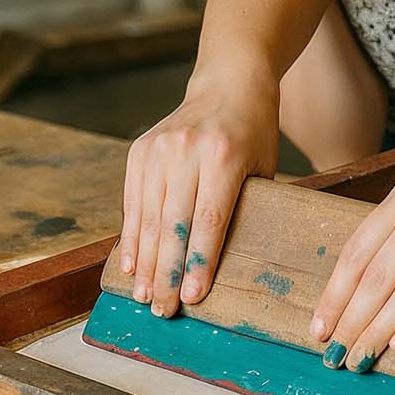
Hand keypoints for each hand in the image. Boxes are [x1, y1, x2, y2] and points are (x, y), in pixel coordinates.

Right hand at [121, 75, 279, 317]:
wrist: (228, 84)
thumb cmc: (254, 133)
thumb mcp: (263, 167)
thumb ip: (243, 208)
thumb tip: (222, 266)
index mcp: (224, 155)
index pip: (209, 218)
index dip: (199, 261)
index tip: (193, 297)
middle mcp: (186, 150)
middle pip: (173, 223)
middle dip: (167, 272)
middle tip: (163, 310)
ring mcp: (158, 148)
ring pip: (148, 217)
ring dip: (144, 262)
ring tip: (143, 296)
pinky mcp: (140, 150)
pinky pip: (132, 201)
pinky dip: (131, 237)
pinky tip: (131, 265)